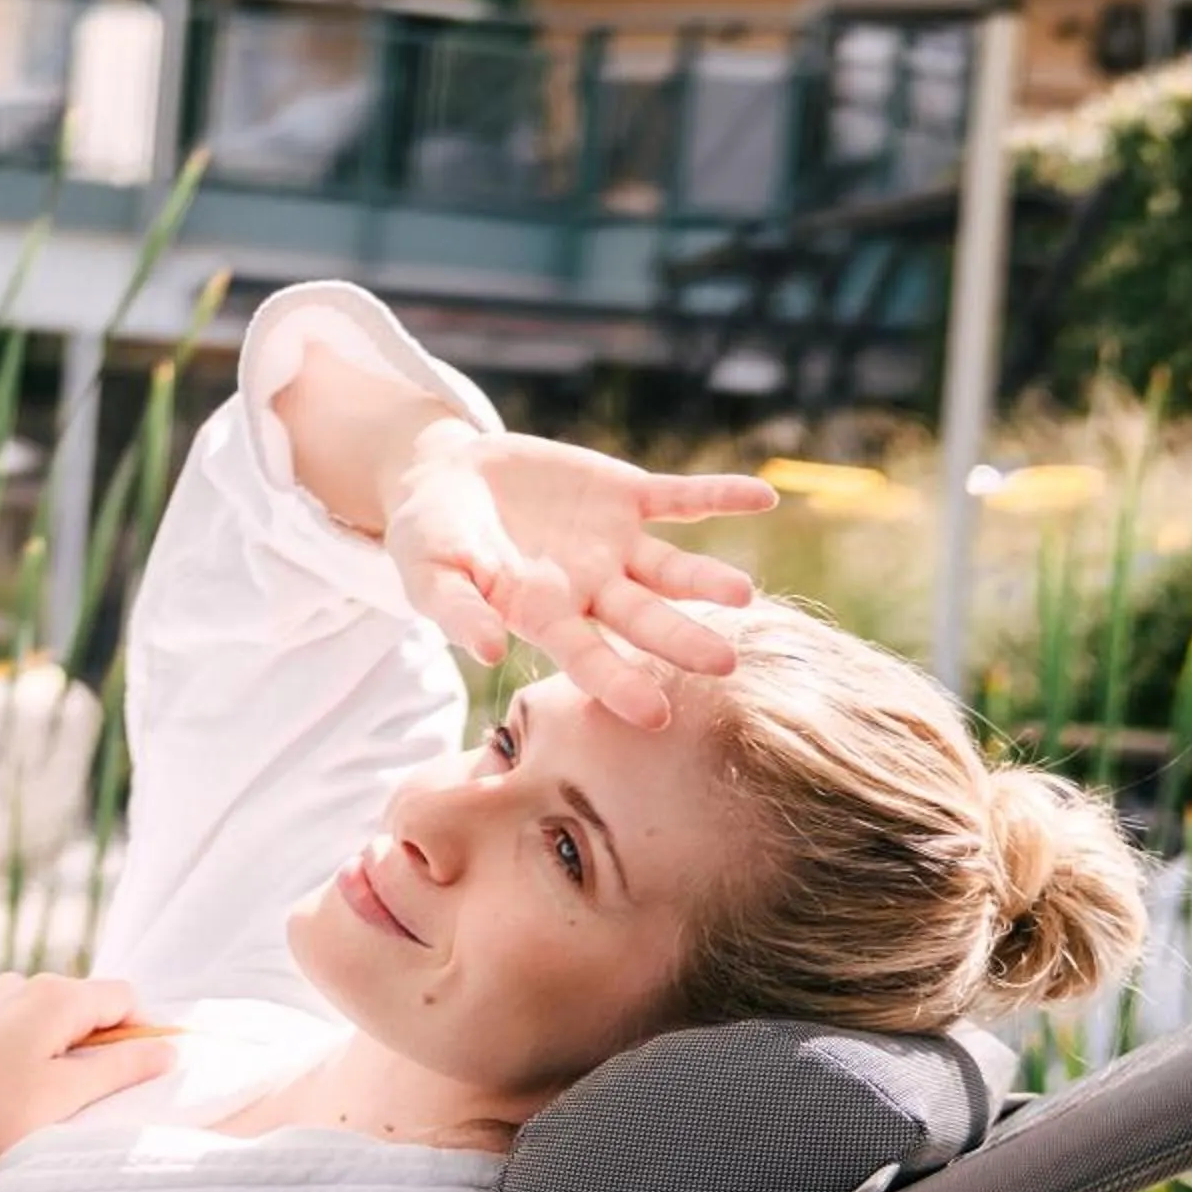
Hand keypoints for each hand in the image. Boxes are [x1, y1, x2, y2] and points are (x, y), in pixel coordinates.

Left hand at [0, 974, 175, 1162]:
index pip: (125, 997)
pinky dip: (26, 1051)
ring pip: (50, 1016)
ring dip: (60, 1051)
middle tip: (79, 1098)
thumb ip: (120, 1070)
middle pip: (87, 1004)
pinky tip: (3, 1090)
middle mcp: (23, 982)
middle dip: (97, 1045)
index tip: (129, 1079)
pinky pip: (16, 1024)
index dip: (139, 1035)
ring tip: (37, 1100)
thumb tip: (166, 1050)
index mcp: (56, 995)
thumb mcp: (62, 1097)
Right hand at [383, 427, 775, 729]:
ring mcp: (615, 544)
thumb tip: (485, 653)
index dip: (620, 685)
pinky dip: (717, 495)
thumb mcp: (428, 573)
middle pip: (644, 620)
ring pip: (672, 568)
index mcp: (544, 617)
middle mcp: (591, 590)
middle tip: (725, 664)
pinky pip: (679, 497)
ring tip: (744, 593)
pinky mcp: (626, 496)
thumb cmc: (430, 537)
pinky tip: (762, 495)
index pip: (588, 659)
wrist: (447, 476)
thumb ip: (457, 611)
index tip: (656, 716)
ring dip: (707, 579)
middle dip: (682, 641)